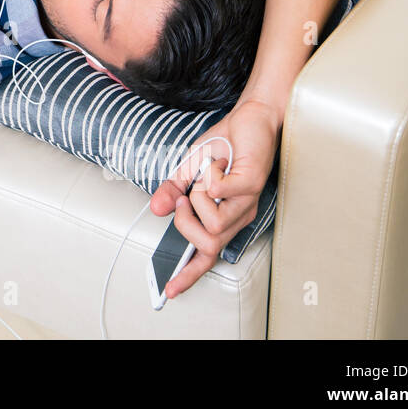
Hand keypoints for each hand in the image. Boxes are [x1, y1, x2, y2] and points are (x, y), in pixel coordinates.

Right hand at [148, 96, 282, 298]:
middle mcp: (238, 215)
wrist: (251, 118)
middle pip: (206, 243)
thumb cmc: (225, 144)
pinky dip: (208, 174)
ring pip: (212, 223)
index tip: (169, 289)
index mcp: (224, 216)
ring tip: (206, 174)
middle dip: (185, 222)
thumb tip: (156, 209)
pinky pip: (217, 193)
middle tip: (185, 197)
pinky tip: (217, 163)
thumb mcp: (188, 169)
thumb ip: (172, 191)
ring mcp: (246, 203)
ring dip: (198, 195)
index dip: (188, 274)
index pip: (207, 255)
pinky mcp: (251, 186)